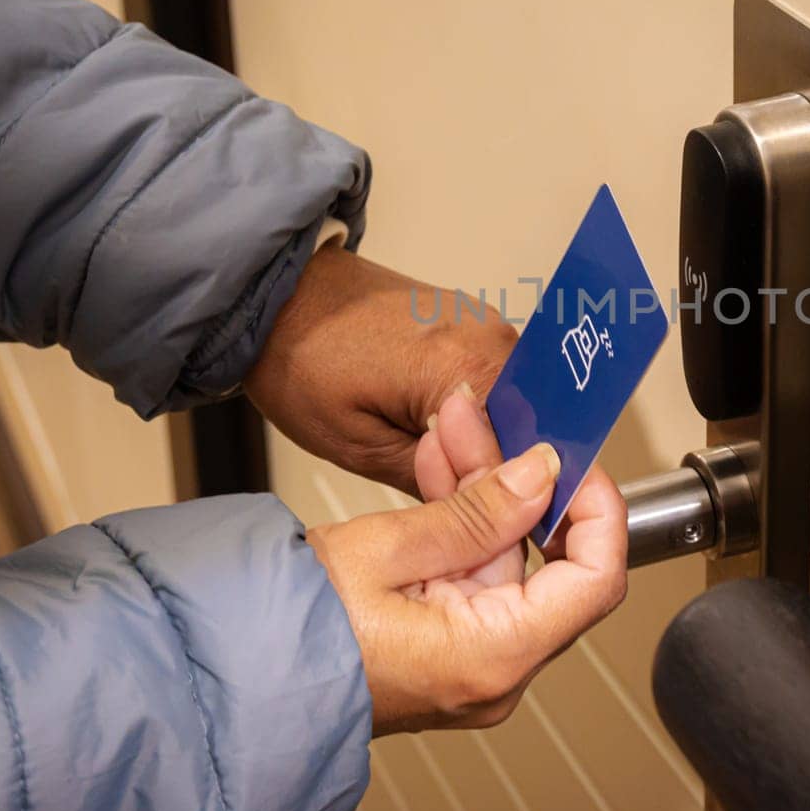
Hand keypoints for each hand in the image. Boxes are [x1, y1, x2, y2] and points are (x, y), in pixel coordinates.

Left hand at [245, 246, 518, 497]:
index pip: (532, 451)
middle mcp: (497, 338)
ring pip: (514, 410)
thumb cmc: (301, 363)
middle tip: (439, 485)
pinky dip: (473, 416)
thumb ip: (440, 482)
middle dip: (497, 468)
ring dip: (484, 441)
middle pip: (530, 429)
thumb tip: (494, 511)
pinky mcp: (474, 325)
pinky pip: (494, 385)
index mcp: (472, 366)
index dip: (512, 493)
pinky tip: (427, 424)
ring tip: (426, 452)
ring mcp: (489, 326)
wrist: (277, 295)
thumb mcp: (361, 449)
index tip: (478, 515)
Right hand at [307, 440, 627, 734]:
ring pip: (503, 559)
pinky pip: (469, 575)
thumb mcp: (386, 549)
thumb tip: (541, 474)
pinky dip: (457, 524)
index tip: (572, 458)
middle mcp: (493, 672)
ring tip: (450, 426)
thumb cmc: (285, 630)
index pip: (596, 579)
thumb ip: (477, 510)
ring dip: (480, 491)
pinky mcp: (443, 647)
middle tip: (484, 418)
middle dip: (517, 479)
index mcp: (492, 656)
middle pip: (544, 562)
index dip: (596, 508)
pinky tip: (439, 468)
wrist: (225, 674)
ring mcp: (468, 663)